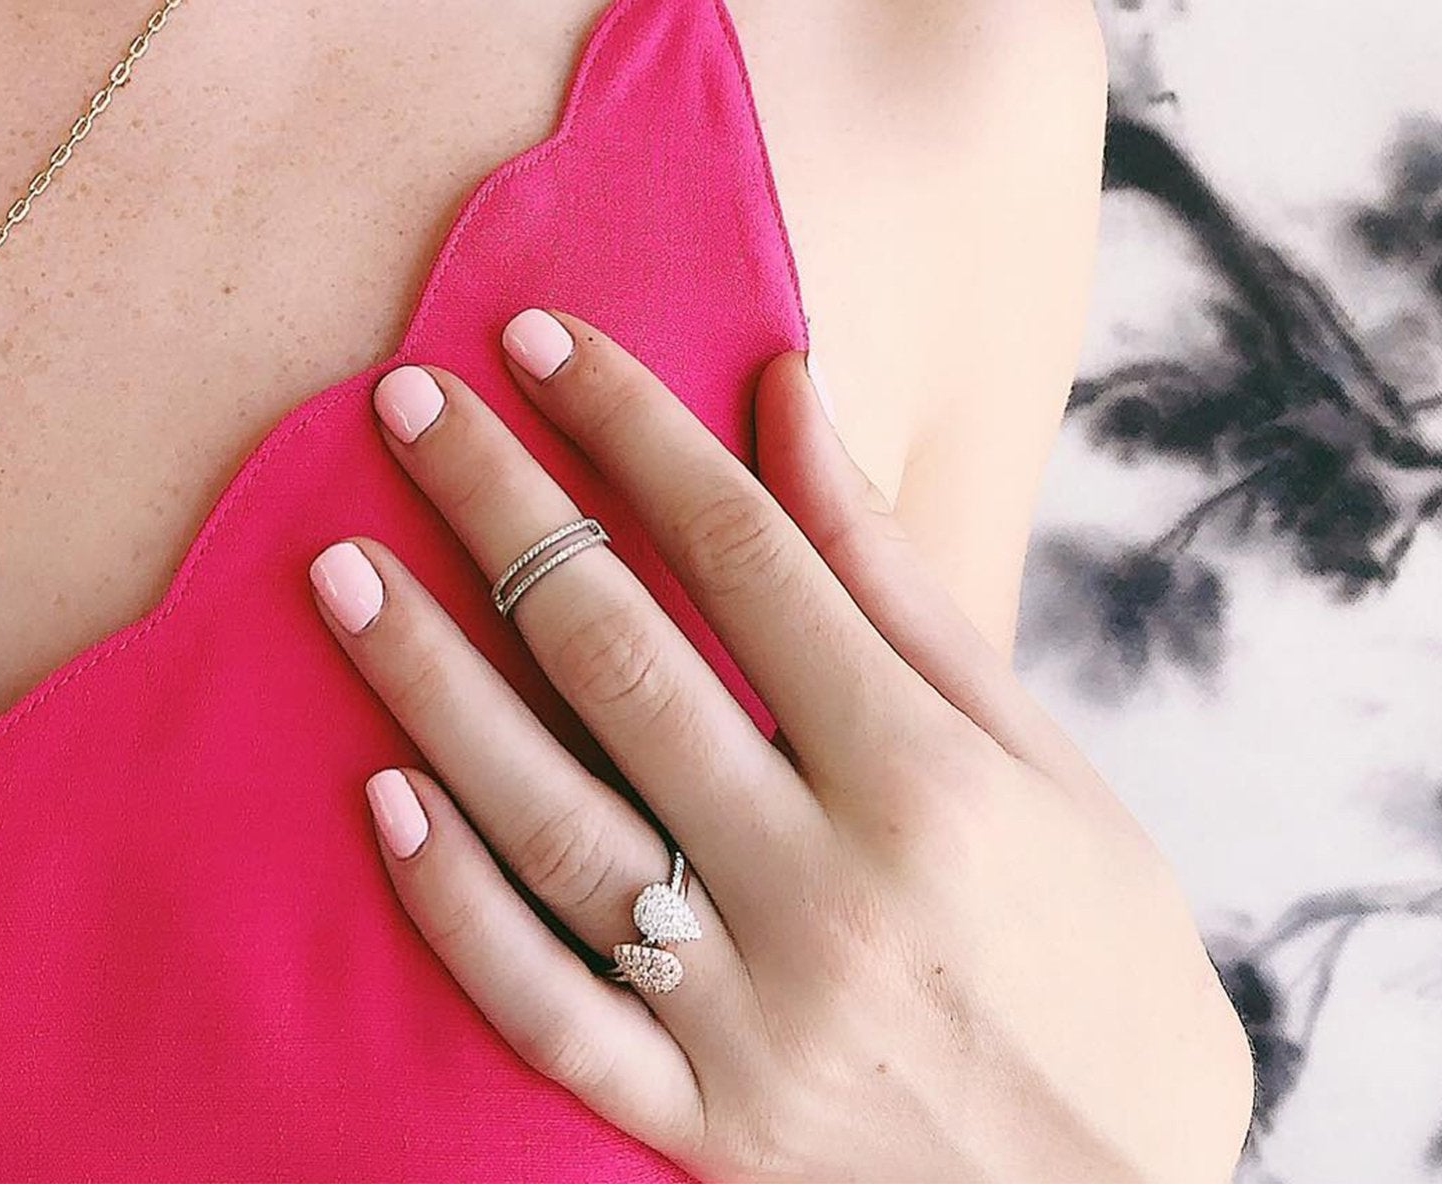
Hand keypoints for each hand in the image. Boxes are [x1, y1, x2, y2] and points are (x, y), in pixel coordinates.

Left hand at [308, 306, 1255, 1183]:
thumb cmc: (1100, 952)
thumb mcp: (1038, 756)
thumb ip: (897, 578)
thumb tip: (791, 392)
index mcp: (926, 774)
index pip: (746, 551)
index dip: (633, 427)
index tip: (538, 338)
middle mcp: (830, 886)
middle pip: (621, 657)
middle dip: (501, 511)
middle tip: (403, 400)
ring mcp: (754, 1018)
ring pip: (551, 822)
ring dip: (432, 682)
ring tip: (341, 567)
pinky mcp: (701, 1126)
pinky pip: (550, 1012)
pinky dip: (457, 909)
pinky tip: (379, 796)